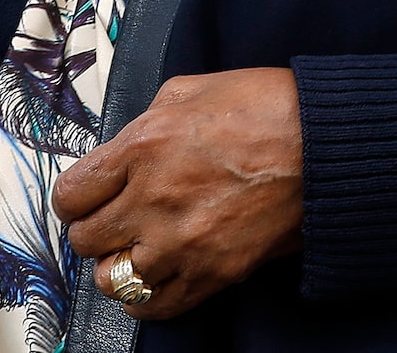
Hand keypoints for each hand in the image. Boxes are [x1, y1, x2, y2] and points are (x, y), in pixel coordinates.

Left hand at [53, 67, 303, 319]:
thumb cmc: (266, 108)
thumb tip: (124, 148)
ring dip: (117, 266)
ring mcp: (182, 242)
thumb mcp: (190, 90)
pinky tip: (154, 278)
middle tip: (113, 221)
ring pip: (112, 279)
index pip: (72, 194)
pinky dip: (145, 298)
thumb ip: (146, 120)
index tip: (85, 200)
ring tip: (134, 251)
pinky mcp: (213, 273)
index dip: (74, 199)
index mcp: (142, 146)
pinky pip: (154, 306)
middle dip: (94, 230)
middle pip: (85, 239)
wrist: (324, 144)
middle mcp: (153, 199)